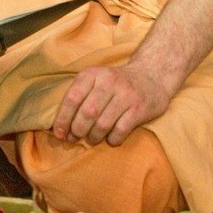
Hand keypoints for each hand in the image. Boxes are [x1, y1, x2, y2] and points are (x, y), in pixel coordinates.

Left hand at [52, 61, 171, 146]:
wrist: (152, 75)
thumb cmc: (116, 83)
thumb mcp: (96, 79)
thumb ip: (79, 96)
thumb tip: (60, 127)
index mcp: (93, 73)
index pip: (72, 98)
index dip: (63, 119)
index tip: (59, 134)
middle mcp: (109, 81)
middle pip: (87, 113)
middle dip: (78, 130)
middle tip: (76, 137)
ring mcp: (126, 94)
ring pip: (102, 124)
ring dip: (94, 137)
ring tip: (92, 138)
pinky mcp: (139, 108)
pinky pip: (120, 131)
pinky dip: (112, 139)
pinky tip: (111, 138)